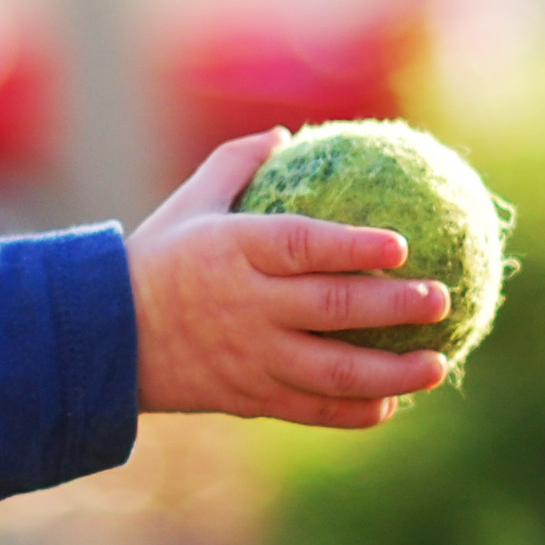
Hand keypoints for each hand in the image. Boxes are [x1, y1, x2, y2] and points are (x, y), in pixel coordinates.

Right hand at [126, 128, 450, 426]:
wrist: (103, 340)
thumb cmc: (159, 260)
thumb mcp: (190, 203)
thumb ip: (238, 163)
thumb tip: (287, 132)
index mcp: (235, 250)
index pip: (304, 246)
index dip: (354, 247)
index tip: (402, 246)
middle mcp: (248, 305)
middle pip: (332, 308)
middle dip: (394, 307)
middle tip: (441, 299)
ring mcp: (251, 356)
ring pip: (331, 371)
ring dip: (392, 371)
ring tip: (438, 364)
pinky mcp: (249, 397)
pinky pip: (311, 409)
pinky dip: (355, 411)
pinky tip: (392, 402)